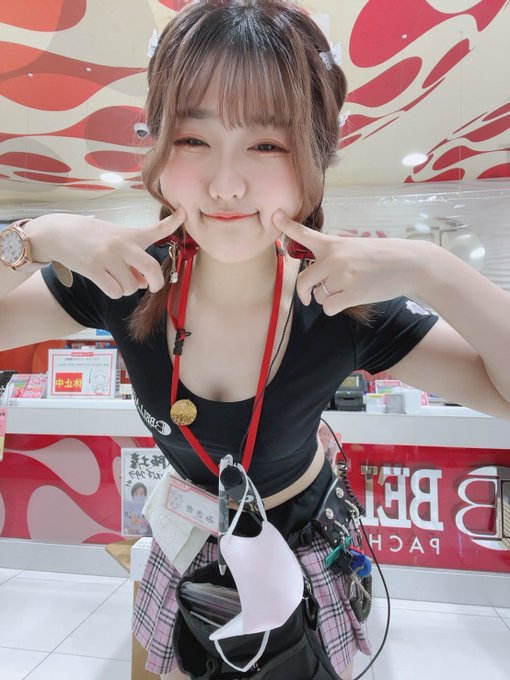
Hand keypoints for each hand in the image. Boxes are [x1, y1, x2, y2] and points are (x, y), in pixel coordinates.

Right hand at [27, 207, 185, 298]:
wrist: (59, 233)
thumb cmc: (92, 238)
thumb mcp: (116, 240)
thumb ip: (134, 260)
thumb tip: (145, 283)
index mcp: (131, 235)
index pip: (156, 228)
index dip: (173, 222)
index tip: (184, 213)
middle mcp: (122, 245)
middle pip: (151, 269)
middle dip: (156, 283)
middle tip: (153, 287)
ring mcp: (108, 257)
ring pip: (131, 287)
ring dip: (127, 288)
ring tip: (116, 278)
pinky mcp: (94, 269)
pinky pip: (115, 292)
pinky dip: (114, 292)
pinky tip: (106, 282)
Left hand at [273, 210, 431, 314]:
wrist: (410, 263)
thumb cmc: (384, 256)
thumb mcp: (355, 247)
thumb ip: (334, 256)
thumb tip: (319, 278)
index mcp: (334, 244)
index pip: (305, 234)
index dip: (287, 226)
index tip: (275, 216)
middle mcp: (333, 259)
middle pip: (303, 281)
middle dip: (304, 293)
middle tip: (308, 299)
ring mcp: (342, 276)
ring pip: (318, 297)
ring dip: (326, 299)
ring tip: (346, 291)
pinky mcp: (351, 293)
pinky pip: (329, 308)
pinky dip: (335, 308)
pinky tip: (349, 300)